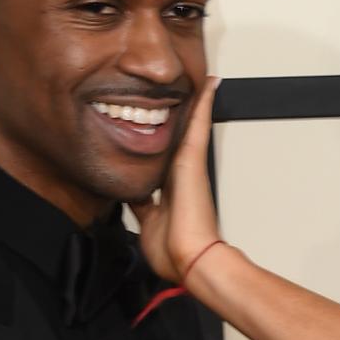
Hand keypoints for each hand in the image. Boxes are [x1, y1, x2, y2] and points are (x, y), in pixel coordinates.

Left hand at [130, 75, 222, 281]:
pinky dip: (203, 104)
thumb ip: (141, 203)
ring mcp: (190, 166)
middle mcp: (181, 173)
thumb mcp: (146, 221)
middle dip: (182, 114)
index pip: (164, 154)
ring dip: (196, 104)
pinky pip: (197, 124)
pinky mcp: (194, 160)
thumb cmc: (172, 249)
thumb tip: (131, 194)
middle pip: (180, 134)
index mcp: (170, 187)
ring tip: (203, 82)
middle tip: (190, 90)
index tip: (163, 123)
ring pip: (190, 125)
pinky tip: (208, 86)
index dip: (164, 138)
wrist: (188, 257)